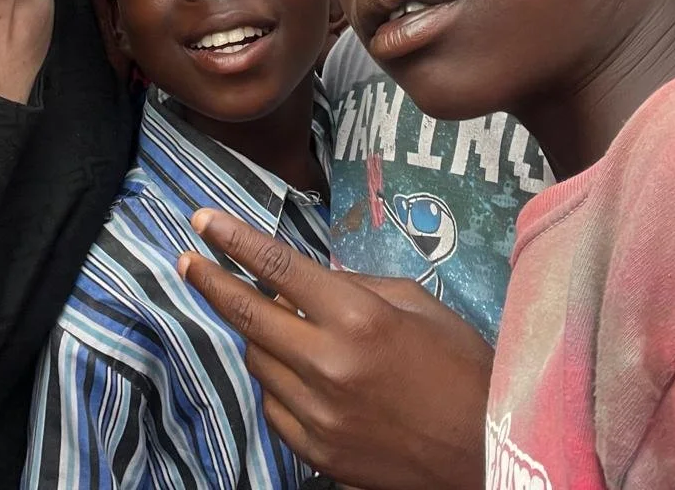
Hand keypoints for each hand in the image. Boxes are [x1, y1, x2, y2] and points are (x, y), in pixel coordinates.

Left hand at [180, 210, 490, 489]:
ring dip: (260, 335)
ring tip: (287, 327)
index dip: (233, 240)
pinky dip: (277, 380)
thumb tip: (305, 280)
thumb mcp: (419, 305)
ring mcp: (318, 412)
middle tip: (188, 261)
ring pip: (257, 359)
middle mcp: (329, 365)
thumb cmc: (462, 369)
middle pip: (247, 315)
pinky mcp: (315, 449)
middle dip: (210, 281)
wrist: (486, 453)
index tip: (202, 220)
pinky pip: (272, 403)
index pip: (277, 268)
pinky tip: (302, 372)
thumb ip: (355, 286)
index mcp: (358, 318)